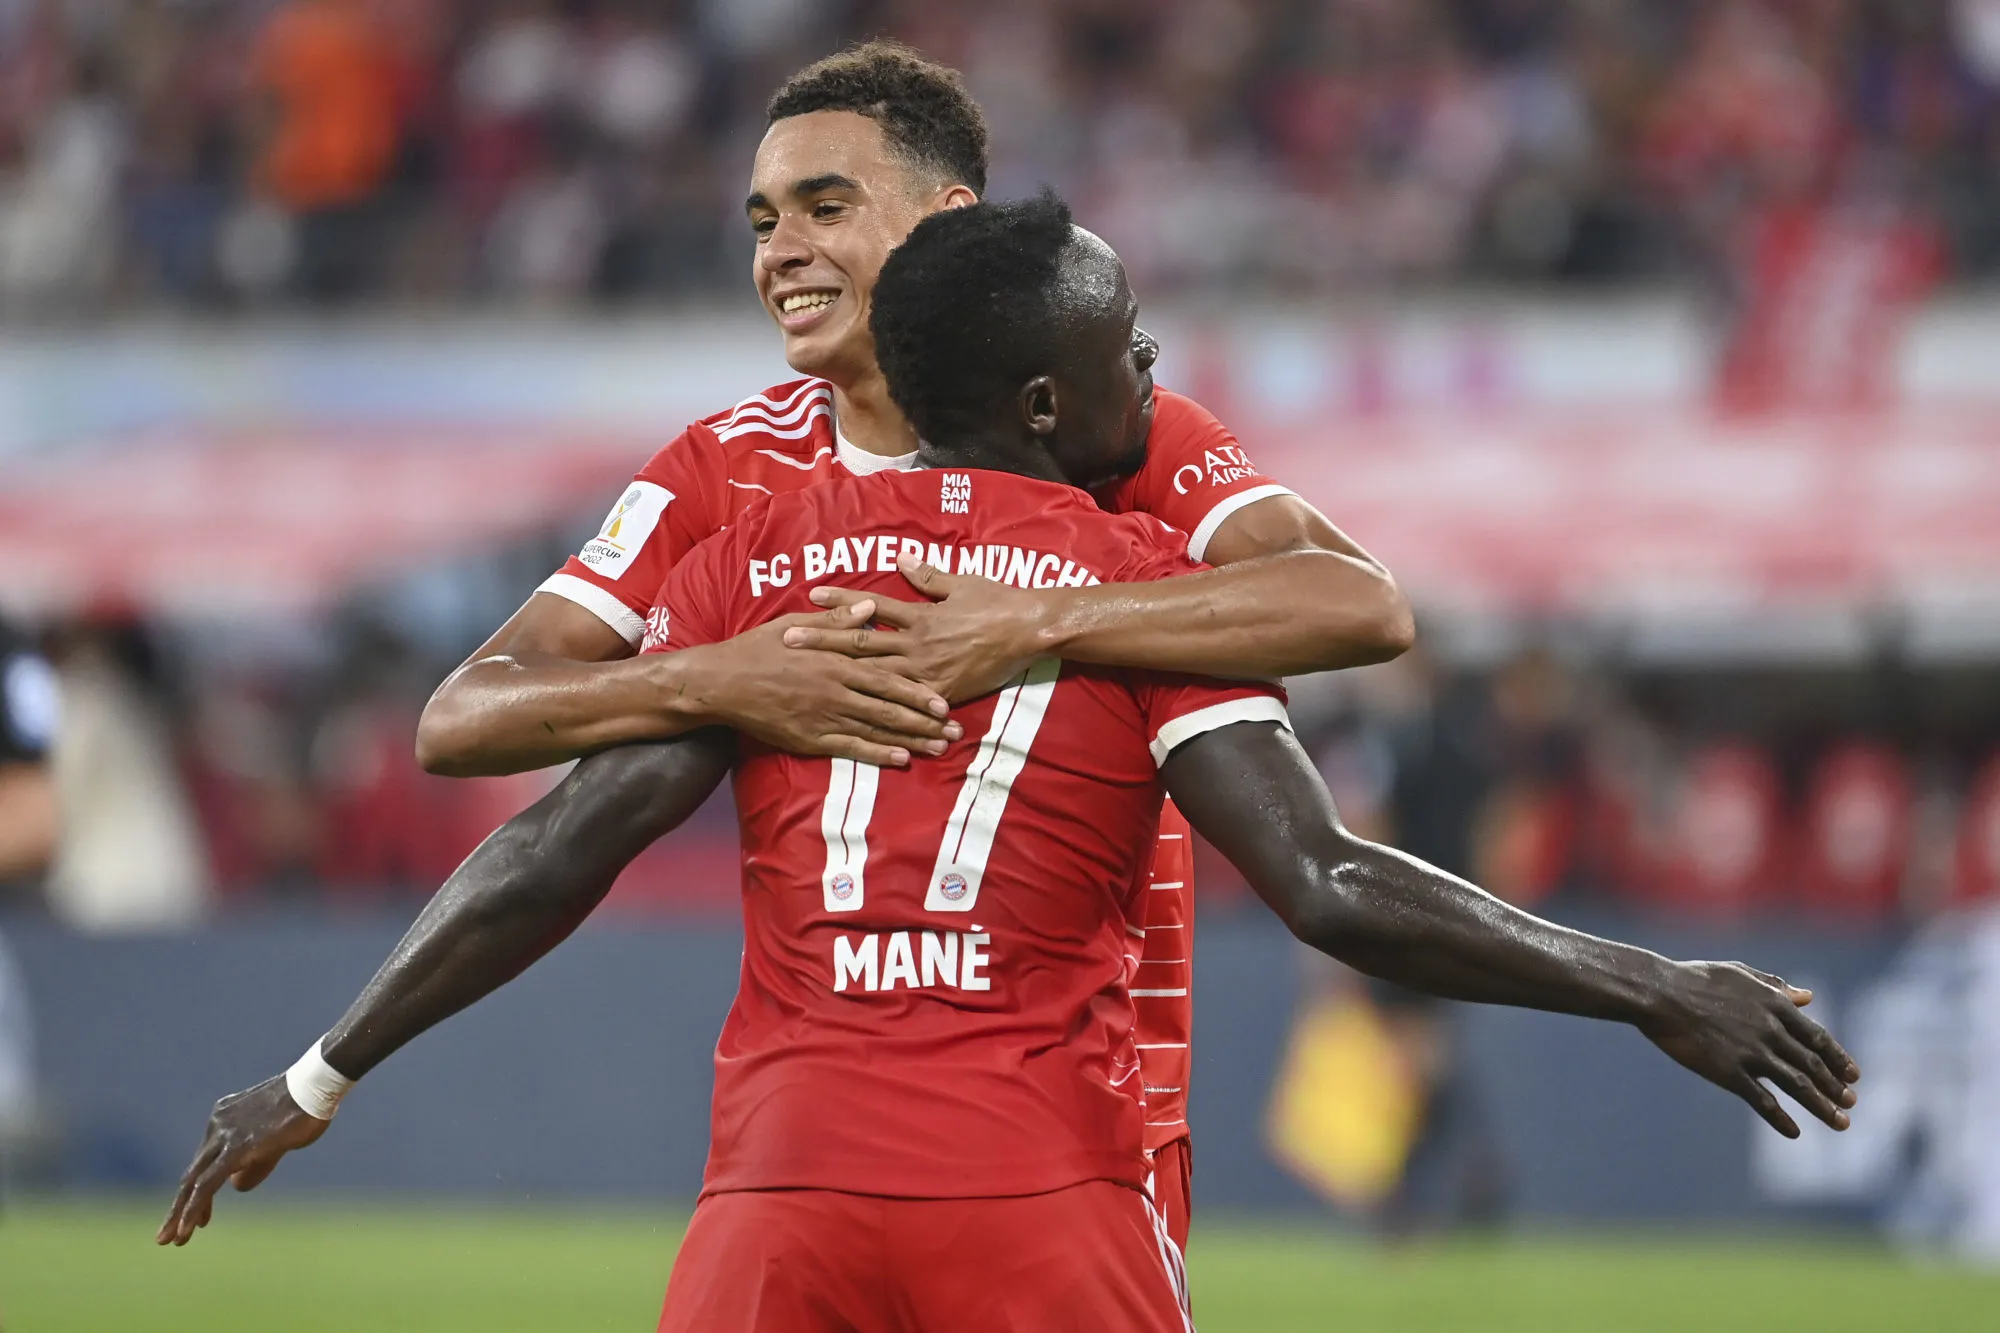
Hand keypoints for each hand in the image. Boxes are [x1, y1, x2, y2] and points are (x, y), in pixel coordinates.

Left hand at [156, 1074, 329, 1245]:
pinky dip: (194, 1208)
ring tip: (171, 1240)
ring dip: (181, 1213)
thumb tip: (236, 1185)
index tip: (199, 1216)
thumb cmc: (306, 1108)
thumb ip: (255, 1161)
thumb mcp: (276, 1138)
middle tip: (166, 1235)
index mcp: (225, 1117)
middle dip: (179, 1206)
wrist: (316, 1086)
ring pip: (194, 1181)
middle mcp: (218, 1124)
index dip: (198, 1190)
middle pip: (193, 1172)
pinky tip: (188, 1228)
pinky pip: (207, 1184)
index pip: (204, 1161)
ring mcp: (224, 1135)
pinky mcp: (234, 1148)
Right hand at [692, 598, 962, 766]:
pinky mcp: (809, 737)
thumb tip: (871, 606)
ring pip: (877, 730)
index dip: (919, 692)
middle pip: (890, 707)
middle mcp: (836, 689)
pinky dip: (878, 754)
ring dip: (911, 740)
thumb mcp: (796, 625)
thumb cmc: (757, 649)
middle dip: (926, 721)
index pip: (888, 678)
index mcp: (836, 661)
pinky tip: (901, 759)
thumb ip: (837, 621)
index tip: (945, 701)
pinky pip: (850, 748)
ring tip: (940, 748)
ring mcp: (824, 716)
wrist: (721, 682)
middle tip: (955, 731)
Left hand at [782, 556, 1052, 703]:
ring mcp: (926, 671)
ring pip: (875, 676)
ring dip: (841, 676)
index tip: (811, 597)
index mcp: (919, 615)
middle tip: (788, 641)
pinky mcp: (940, 692)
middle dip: (823, 642)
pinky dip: (881, 710)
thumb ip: (928, 576)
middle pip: (861, 643)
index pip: (871, 607)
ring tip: (811, 678)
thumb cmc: (998, 602)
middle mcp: (916, 644)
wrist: (1029, 632)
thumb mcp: (962, 582)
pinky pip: (905, 704)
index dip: (840, 602)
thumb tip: (900, 560)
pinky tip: (854, 717)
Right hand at [1639, 961, 1860, 1137]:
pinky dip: (1781, 1118)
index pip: (1818, 1037)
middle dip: (1836, 1087)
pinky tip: (1794, 1132)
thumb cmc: (1695, 979)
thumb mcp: (1740, 974)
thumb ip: (1776, 987)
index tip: (1853, 1075)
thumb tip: (1809, 997)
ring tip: (1841, 1123)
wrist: (1660, 994)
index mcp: (1775, 1005)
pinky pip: (1762, 1101)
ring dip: (1822, 1106)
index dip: (1838, 1058)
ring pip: (1797, 1085)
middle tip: (1852, 1104)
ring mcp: (1752, 1053)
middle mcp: (1770, 1031)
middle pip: (1813, 1065)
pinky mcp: (1729, 1072)